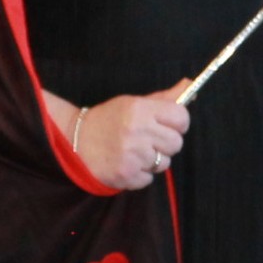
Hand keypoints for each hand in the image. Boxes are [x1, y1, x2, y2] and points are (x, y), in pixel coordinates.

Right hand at [72, 84, 190, 190]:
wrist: (73, 143)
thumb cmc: (108, 121)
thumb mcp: (133, 103)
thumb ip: (164, 98)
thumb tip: (189, 84)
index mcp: (140, 109)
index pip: (181, 117)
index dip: (178, 123)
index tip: (169, 125)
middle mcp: (137, 131)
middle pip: (176, 143)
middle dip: (165, 144)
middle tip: (148, 140)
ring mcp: (132, 154)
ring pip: (164, 163)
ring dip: (152, 160)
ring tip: (133, 152)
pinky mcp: (126, 174)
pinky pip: (149, 178)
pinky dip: (140, 174)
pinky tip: (126, 163)